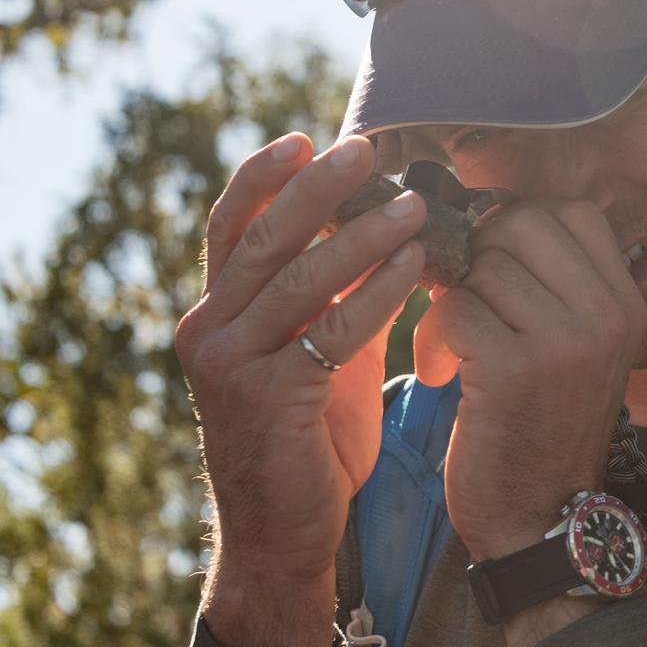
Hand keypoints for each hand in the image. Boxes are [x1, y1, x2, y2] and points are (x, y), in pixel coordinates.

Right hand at [175, 133, 425, 587]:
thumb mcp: (309, 349)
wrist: (285, 528)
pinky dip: (376, 292)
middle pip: (264, 240)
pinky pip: (331, 331)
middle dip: (317, 189)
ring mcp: (233, 366)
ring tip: (414, 204)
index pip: (231, 228)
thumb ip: (323, 294)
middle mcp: (210, 331)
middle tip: (367, 150)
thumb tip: (367, 222)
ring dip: (362, 235)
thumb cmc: (307, 431)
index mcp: (215, 312)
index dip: (262, 179)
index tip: (304, 138)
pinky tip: (415, 264)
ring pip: (300, 279)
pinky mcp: (270, 400)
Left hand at [414, 198, 646, 561]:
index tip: (495, 263)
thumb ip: (564, 279)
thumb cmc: (546, 425)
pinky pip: (455, 308)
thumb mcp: (580, 346)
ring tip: (454, 346)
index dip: (518, 224)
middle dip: (477, 255)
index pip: (572, 211)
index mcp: (626, 300)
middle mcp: (607, 313)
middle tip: (465, 296)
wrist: (543, 521)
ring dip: (451, 302)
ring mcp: (567, 339)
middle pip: (520, 224)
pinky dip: (435, 337)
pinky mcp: (515, 368)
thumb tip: (543, 199)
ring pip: (481, 266)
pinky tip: (442, 374)